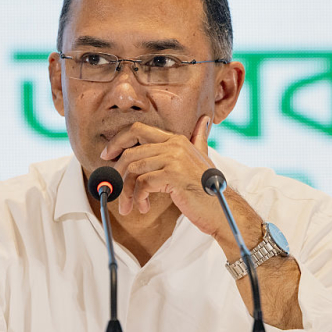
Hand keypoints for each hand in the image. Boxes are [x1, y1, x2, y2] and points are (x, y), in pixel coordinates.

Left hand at [102, 116, 262, 261]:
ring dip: (126, 192)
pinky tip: (143, 207)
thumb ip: (198, 139)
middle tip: (113, 190)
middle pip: (131, 152)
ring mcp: (174, 159)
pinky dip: (138, 198)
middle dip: (117, 173)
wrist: (224, 210)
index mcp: (176, 139)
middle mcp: (174, 145)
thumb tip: (203, 121)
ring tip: (127, 206)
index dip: (118, 141)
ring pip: (134, 170)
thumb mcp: (202, 159)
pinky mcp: (172, 175)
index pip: (138, 130)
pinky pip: (142, 184)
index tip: (108, 156)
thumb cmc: (209, 189)